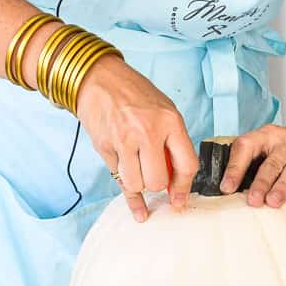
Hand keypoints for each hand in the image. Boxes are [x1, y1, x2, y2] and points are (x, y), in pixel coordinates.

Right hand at [74, 55, 197, 221]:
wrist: (99, 79)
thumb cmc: (135, 95)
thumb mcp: (164, 111)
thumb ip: (172, 143)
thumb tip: (175, 182)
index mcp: (170, 121)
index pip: (186, 165)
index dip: (184, 188)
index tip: (180, 200)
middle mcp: (147, 132)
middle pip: (157, 181)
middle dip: (156, 185)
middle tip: (154, 176)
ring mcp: (123, 141)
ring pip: (135, 185)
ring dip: (138, 184)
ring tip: (137, 168)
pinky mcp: (104, 147)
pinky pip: (117, 178)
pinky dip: (125, 185)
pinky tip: (136, 205)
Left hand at [220, 123, 285, 207]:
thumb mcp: (267, 146)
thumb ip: (249, 163)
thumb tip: (226, 189)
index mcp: (267, 134)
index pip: (247, 146)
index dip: (235, 168)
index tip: (227, 188)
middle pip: (272, 162)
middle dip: (261, 183)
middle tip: (253, 200)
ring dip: (282, 187)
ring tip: (273, 202)